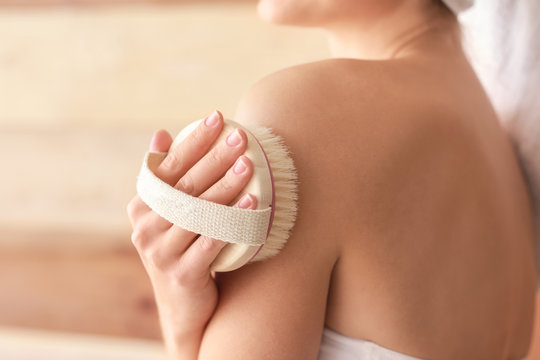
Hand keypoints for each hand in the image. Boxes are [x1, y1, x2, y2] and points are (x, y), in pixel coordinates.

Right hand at [126, 110, 256, 355]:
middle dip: (214, 158)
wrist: (183, 308)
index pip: (168, 167)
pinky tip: (252, 202)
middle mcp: (146, 228)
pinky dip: (232, 220)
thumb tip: (161, 133)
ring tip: (249, 164)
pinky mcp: (182, 275)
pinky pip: (211, 242)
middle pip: (185, 186)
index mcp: (142, 207)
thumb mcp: (168, 215)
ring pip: (198, 213)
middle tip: (241, 136)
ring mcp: (162, 253)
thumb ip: (166, 178)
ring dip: (225, 186)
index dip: (193, 141)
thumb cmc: (182, 250)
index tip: (217, 117)